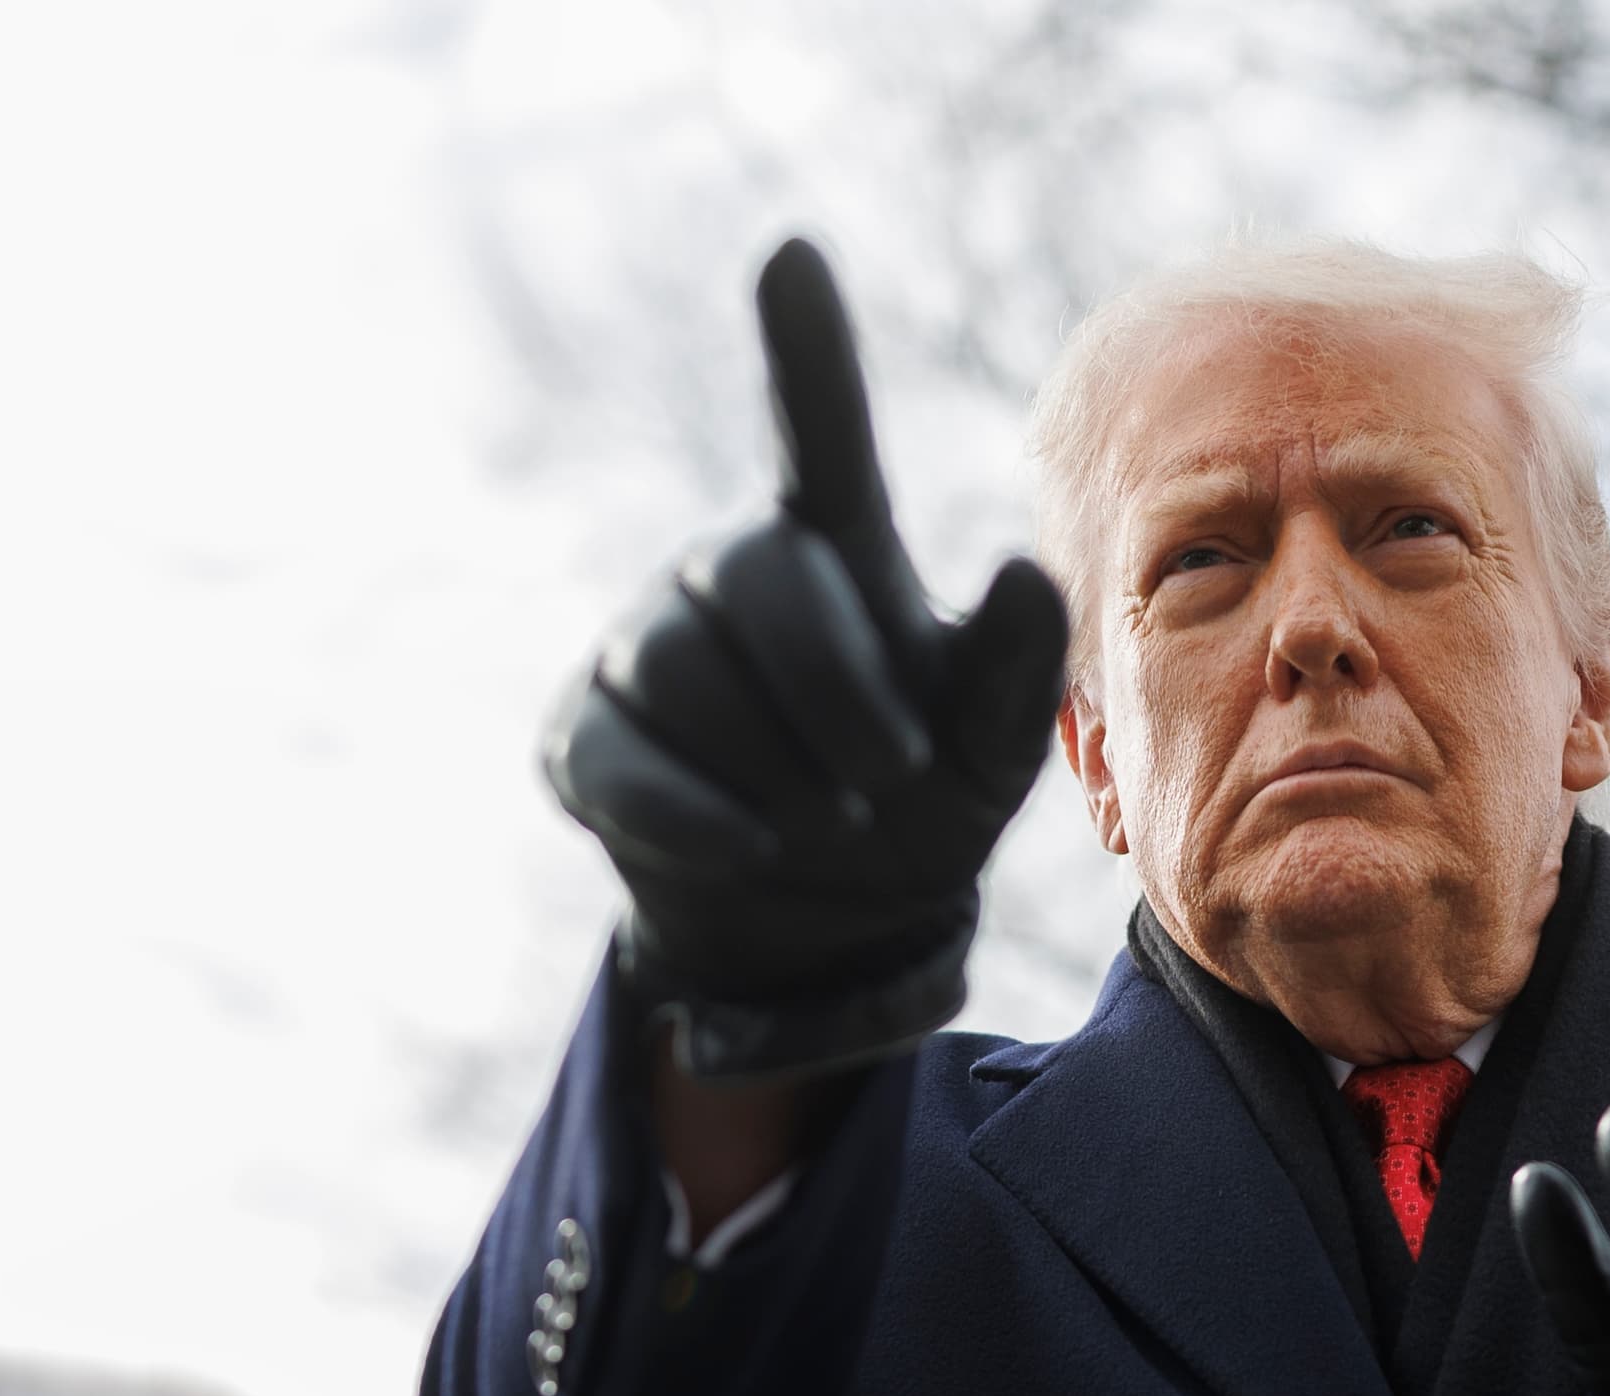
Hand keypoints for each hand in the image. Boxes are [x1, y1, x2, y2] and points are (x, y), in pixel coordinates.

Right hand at [544, 239, 1068, 1078]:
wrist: (825, 926)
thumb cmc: (919, 801)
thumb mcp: (988, 751)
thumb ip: (1012, 670)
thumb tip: (1024, 569)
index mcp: (835, 551)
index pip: (818, 435)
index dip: (807, 353)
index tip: (793, 254)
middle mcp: (728, 575)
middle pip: (759, 578)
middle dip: (837, 687)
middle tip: (892, 775)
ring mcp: (641, 651)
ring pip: (683, 672)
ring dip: (777, 764)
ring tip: (828, 817)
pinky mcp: (585, 740)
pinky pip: (623, 760)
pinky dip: (698, 814)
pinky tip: (752, 844)